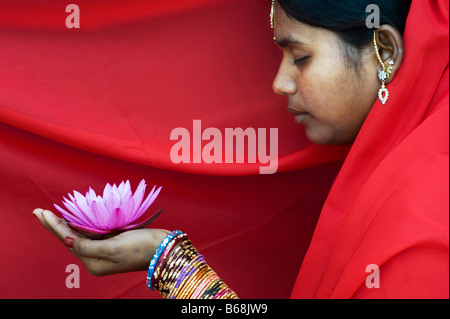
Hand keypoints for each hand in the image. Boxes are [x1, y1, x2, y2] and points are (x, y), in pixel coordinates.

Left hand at [33, 208, 169, 275]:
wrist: (164, 249)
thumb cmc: (140, 248)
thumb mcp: (113, 248)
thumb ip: (87, 245)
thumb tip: (66, 240)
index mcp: (93, 263)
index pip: (68, 240)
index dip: (54, 225)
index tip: (42, 212)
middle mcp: (96, 258)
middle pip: (70, 238)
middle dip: (55, 224)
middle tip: (39, 211)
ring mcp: (104, 250)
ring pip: (79, 235)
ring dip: (66, 223)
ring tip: (52, 214)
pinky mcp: (113, 243)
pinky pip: (91, 233)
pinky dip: (81, 224)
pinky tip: (76, 218)